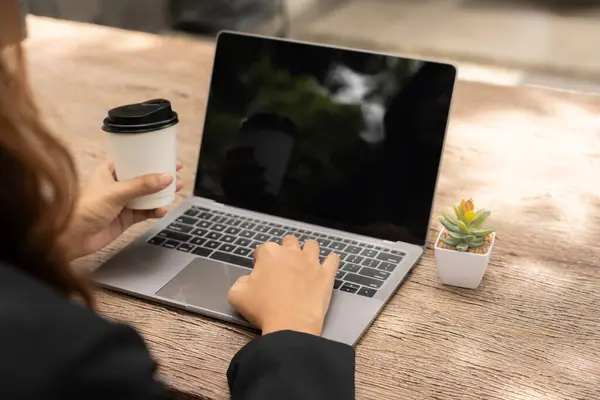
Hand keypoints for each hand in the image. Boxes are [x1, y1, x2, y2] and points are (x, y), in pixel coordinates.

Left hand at [61, 160, 183, 260]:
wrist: (74, 238)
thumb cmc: (84, 210)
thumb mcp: (116, 192)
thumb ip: (142, 185)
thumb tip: (165, 177)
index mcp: (109, 172)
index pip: (132, 160)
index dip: (148, 157)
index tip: (164, 155)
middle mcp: (116, 185)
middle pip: (143, 177)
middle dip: (160, 176)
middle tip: (175, 172)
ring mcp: (122, 202)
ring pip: (147, 195)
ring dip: (161, 193)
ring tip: (176, 189)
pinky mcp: (126, 217)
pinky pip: (146, 211)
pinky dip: (155, 210)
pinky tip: (162, 210)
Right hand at [227, 236, 339, 335]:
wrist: (290, 324)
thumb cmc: (263, 308)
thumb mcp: (236, 294)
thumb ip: (240, 281)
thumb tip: (247, 280)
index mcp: (269, 254)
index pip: (262, 249)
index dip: (260, 259)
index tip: (260, 271)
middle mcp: (291, 253)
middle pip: (289, 241)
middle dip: (285, 249)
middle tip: (282, 266)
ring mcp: (311, 262)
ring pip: (312, 245)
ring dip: (307, 251)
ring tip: (304, 263)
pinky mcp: (326, 275)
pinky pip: (333, 260)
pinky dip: (331, 261)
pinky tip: (327, 265)